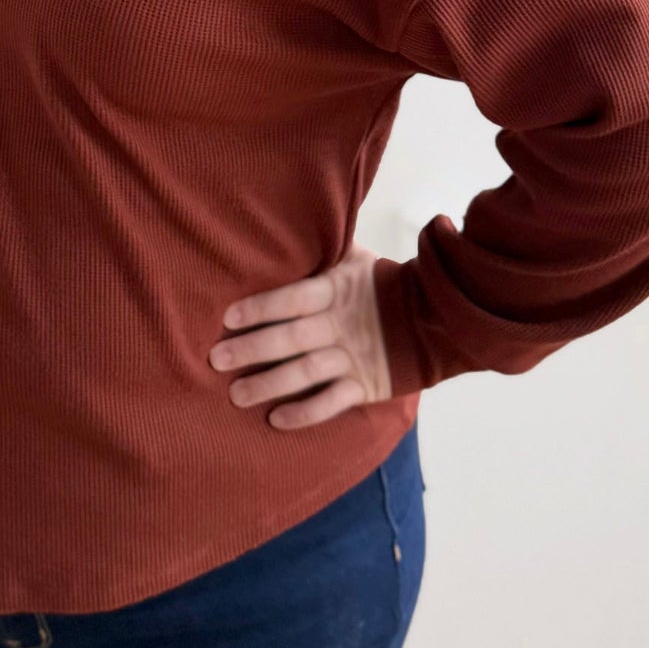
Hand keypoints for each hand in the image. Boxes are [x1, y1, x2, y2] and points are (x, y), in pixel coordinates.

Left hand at [208, 227, 453, 427]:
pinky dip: (305, 413)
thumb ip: (323, 251)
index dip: (261, 307)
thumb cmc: (379, 284)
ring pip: (306, 373)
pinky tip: (276, 420)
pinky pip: (332, 402)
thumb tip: (283, 227)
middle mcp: (342, 324)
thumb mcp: (355, 260)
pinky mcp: (366, 385)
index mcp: (338, 290)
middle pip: (291, 338)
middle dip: (252, 349)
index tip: (227, 318)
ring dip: (269, 385)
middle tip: (216, 359)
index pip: (294, 298)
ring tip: (236, 395)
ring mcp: (354, 356)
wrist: (432, 317)